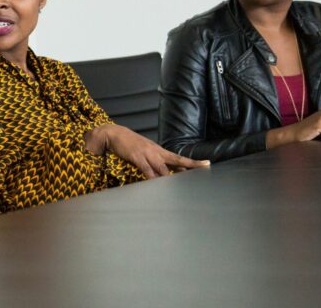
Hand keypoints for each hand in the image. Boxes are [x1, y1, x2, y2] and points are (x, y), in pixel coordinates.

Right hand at [87, 124, 209, 178]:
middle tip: (204, 169)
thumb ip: (155, 162)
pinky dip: (151, 177)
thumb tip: (166, 173)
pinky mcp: (136, 157)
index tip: (207, 164)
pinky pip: (146, 169)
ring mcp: (147, 154)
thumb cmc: (130, 144)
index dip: (193, 162)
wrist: (114, 134)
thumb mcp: (146, 151)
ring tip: (180, 186)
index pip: (179, 158)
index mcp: (159, 151)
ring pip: (162, 168)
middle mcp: (156, 152)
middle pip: (176, 160)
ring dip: (170, 178)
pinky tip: (156, 184)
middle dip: (190, 166)